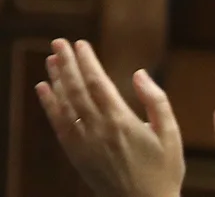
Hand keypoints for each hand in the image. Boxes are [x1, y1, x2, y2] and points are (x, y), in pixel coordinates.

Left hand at [35, 39, 182, 196]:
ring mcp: (85, 144)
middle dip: (66, 63)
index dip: (86, 61)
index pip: (98, 83)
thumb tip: (138, 73)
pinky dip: (49, 105)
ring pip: (65, 105)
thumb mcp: (171, 135)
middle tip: (58, 42)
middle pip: (76, 89)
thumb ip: (156, 101)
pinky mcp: (77, 156)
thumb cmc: (163, 172)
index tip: (80, 44)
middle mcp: (98, 130)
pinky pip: (59, 125)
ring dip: (55, 80)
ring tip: (50, 59)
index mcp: (122, 122)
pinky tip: (43, 89)